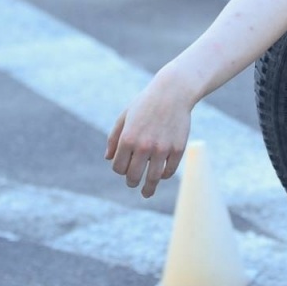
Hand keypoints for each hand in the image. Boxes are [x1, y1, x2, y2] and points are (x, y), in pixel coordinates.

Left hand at [105, 78, 192, 198]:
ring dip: (148, 188)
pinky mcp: (178, 149)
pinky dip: (164, 175)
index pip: (118, 167)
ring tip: (146, 193)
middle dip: (132, 182)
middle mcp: (144, 146)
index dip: (120, 170)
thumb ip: (114, 138)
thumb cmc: (145, 103)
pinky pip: (169, 171)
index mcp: (128, 138)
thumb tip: (109, 159)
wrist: (173, 92)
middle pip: (134, 176)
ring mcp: (162, 149)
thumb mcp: (124, 117)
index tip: (123, 168)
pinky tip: (162, 175)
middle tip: (133, 183)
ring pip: (153, 178)